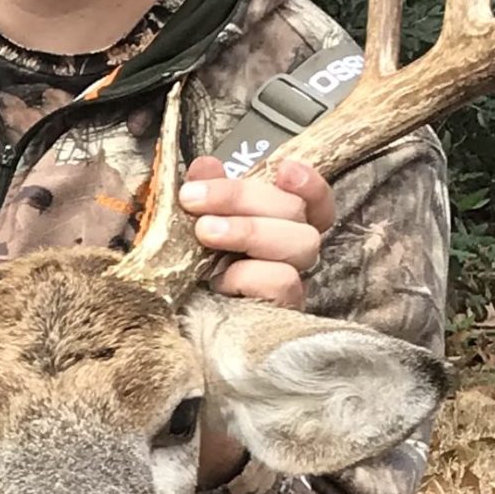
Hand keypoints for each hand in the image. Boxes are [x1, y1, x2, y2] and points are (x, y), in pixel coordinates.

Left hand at [177, 154, 334, 311]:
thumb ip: (205, 194)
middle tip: (193, 198)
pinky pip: (283, 281)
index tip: (283, 169)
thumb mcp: (194, 227)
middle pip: (297, 212)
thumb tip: (206, 165)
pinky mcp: (282, 312)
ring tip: (205, 232)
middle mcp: (293, 252)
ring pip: (300, 242)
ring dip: (249, 229)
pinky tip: (218, 279)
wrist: (179, 328)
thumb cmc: (192, 272)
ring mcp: (292, 282)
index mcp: (279, 226)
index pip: (316, 200)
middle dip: (244, 196)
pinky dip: (248, 274)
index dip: (309, 183)